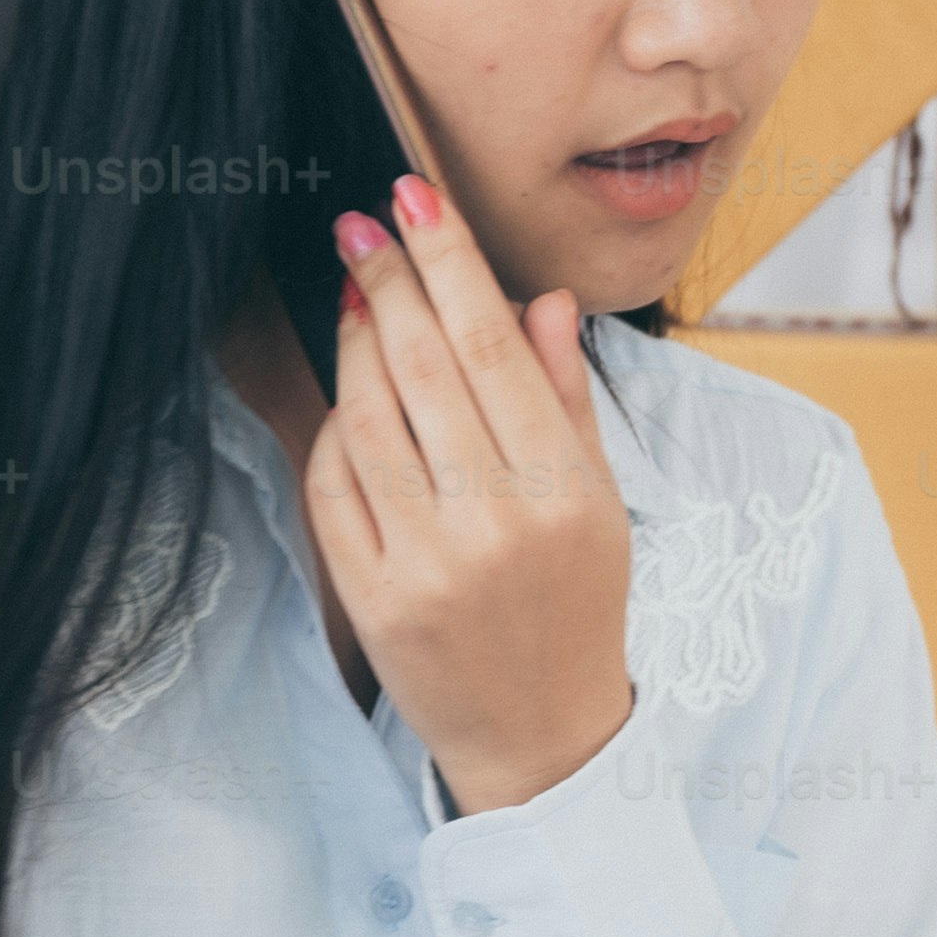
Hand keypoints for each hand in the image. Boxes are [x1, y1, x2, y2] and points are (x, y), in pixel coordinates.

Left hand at [306, 176, 636, 814]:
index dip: (447, 262)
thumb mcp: (600, 505)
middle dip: (386, 281)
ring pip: (369, 419)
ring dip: (354, 343)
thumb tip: (541, 301)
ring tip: (354, 296)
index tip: (412, 198)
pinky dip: (335, 428)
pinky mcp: (373, 598)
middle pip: (425, 368)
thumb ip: (567, 400)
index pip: (493, 346)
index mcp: (563, 492)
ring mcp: (426, 563)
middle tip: (360, 224)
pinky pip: (335, 488)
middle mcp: (494, 523)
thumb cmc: (579, 609)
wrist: (543, 739)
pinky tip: (347, 392)